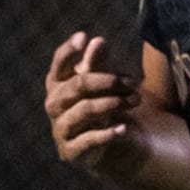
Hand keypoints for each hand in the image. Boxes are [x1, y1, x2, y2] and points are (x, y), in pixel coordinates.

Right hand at [43, 33, 139, 169]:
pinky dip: (108, 133)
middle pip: (77, 86)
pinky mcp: (70, 151)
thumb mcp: (101, 84)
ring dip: (113, 103)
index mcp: (58, 84)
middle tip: (132, 81)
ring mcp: (60, 128)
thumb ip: (98, 64)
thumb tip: (98, 41)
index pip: (59, 64)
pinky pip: (88, 140)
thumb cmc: (100, 106)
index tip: (84, 37)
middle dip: (107, 81)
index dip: (68, 50)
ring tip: (135, 100)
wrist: (103, 146)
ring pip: (84, 110)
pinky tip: (125, 128)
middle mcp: (55, 104)